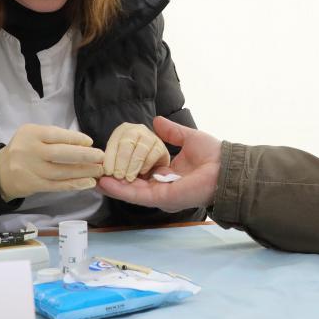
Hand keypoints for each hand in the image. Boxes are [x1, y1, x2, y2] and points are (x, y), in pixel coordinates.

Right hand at [0, 124, 104, 200]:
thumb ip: (55, 137)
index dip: (75, 139)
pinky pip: (57, 185)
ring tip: (98, 171)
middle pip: (60, 154)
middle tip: (101, 157)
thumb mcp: (34, 135)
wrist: (1, 172)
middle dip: (84, 156)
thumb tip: (84, 144)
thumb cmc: (24, 149)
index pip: (56, 134)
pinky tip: (88, 183)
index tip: (91, 142)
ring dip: (83, 172)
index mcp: (31, 133)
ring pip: (61, 172)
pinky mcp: (34, 185)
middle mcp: (30, 151)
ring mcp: (31, 169)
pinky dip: (74, 185)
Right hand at [97, 116, 220, 211]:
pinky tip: (104, 182)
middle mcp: (161, 186)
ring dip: (111, 184)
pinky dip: (120, 189)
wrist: (227, 168)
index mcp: (167, 174)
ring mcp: (160, 194)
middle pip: (131, 183)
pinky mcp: (161, 198)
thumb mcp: (188, 138)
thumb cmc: (213, 155)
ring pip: (129, 190)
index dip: (124, 164)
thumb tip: (156, 121)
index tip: (108, 156)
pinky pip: (136, 195)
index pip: (140, 170)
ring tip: (91, 176)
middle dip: (112, 175)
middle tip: (93, 168)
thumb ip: (172, 132)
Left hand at [103, 122, 170, 181]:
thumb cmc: (129, 171)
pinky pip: (153, 153)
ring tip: (128, 178)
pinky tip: (141, 172)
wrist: (151, 174)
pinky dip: (146, 164)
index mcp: (121, 132)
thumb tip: (96, 181)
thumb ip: (106, 175)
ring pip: (141, 148)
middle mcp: (136, 130)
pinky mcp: (161, 146)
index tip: (107, 172)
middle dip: (121, 161)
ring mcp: (150, 136)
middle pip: (127, 143)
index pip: (113, 143)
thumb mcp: (115, 171)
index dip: (109, 158)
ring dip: (133, 164)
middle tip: (118, 176)